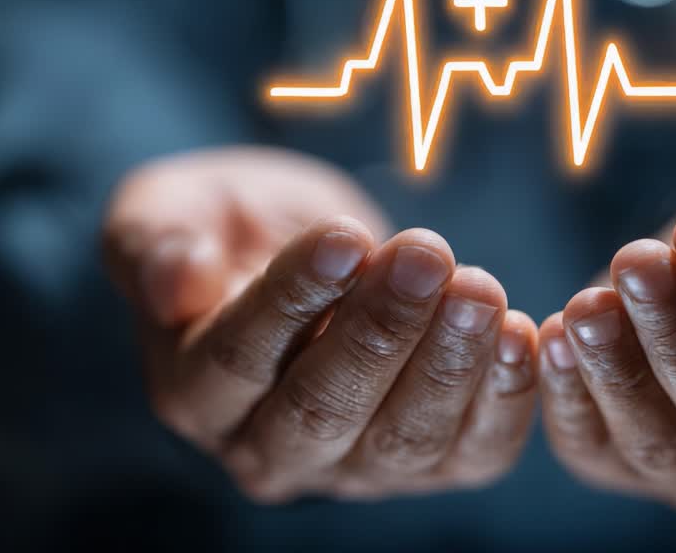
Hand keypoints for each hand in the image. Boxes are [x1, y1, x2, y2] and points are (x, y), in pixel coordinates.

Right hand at [103, 146, 538, 501]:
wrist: (316, 249)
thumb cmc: (234, 224)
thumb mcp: (173, 207)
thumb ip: (157, 240)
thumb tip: (173, 284)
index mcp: (193, 392)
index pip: (238, 357)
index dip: (291, 298)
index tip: (342, 235)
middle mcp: (269, 450)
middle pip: (323, 408)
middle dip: (380, 330)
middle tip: (426, 255)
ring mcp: (354, 468)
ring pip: (402, 438)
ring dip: (448, 362)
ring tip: (478, 287)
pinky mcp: (432, 462)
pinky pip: (473, 450)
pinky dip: (504, 397)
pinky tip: (518, 332)